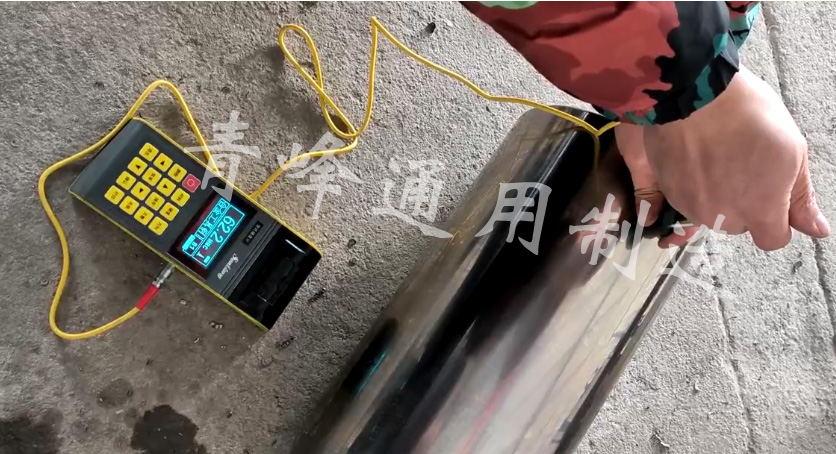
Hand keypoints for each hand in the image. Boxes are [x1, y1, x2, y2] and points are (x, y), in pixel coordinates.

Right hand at [616, 65, 829, 249]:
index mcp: (760, 210)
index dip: (775, 219)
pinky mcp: (669, 192)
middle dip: (742, 203)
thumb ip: (800, 198)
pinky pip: (686, 199)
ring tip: (717, 156)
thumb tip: (815, 229)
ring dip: (715, 194)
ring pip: (710, 212)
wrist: (693, 94)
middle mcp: (723, 217)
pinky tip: (698, 156)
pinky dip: (692, 184)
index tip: (771, 195)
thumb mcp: (791, 152)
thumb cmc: (745, 114)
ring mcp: (691, 206)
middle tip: (742, 164)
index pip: (772, 239)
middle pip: (738, 224)